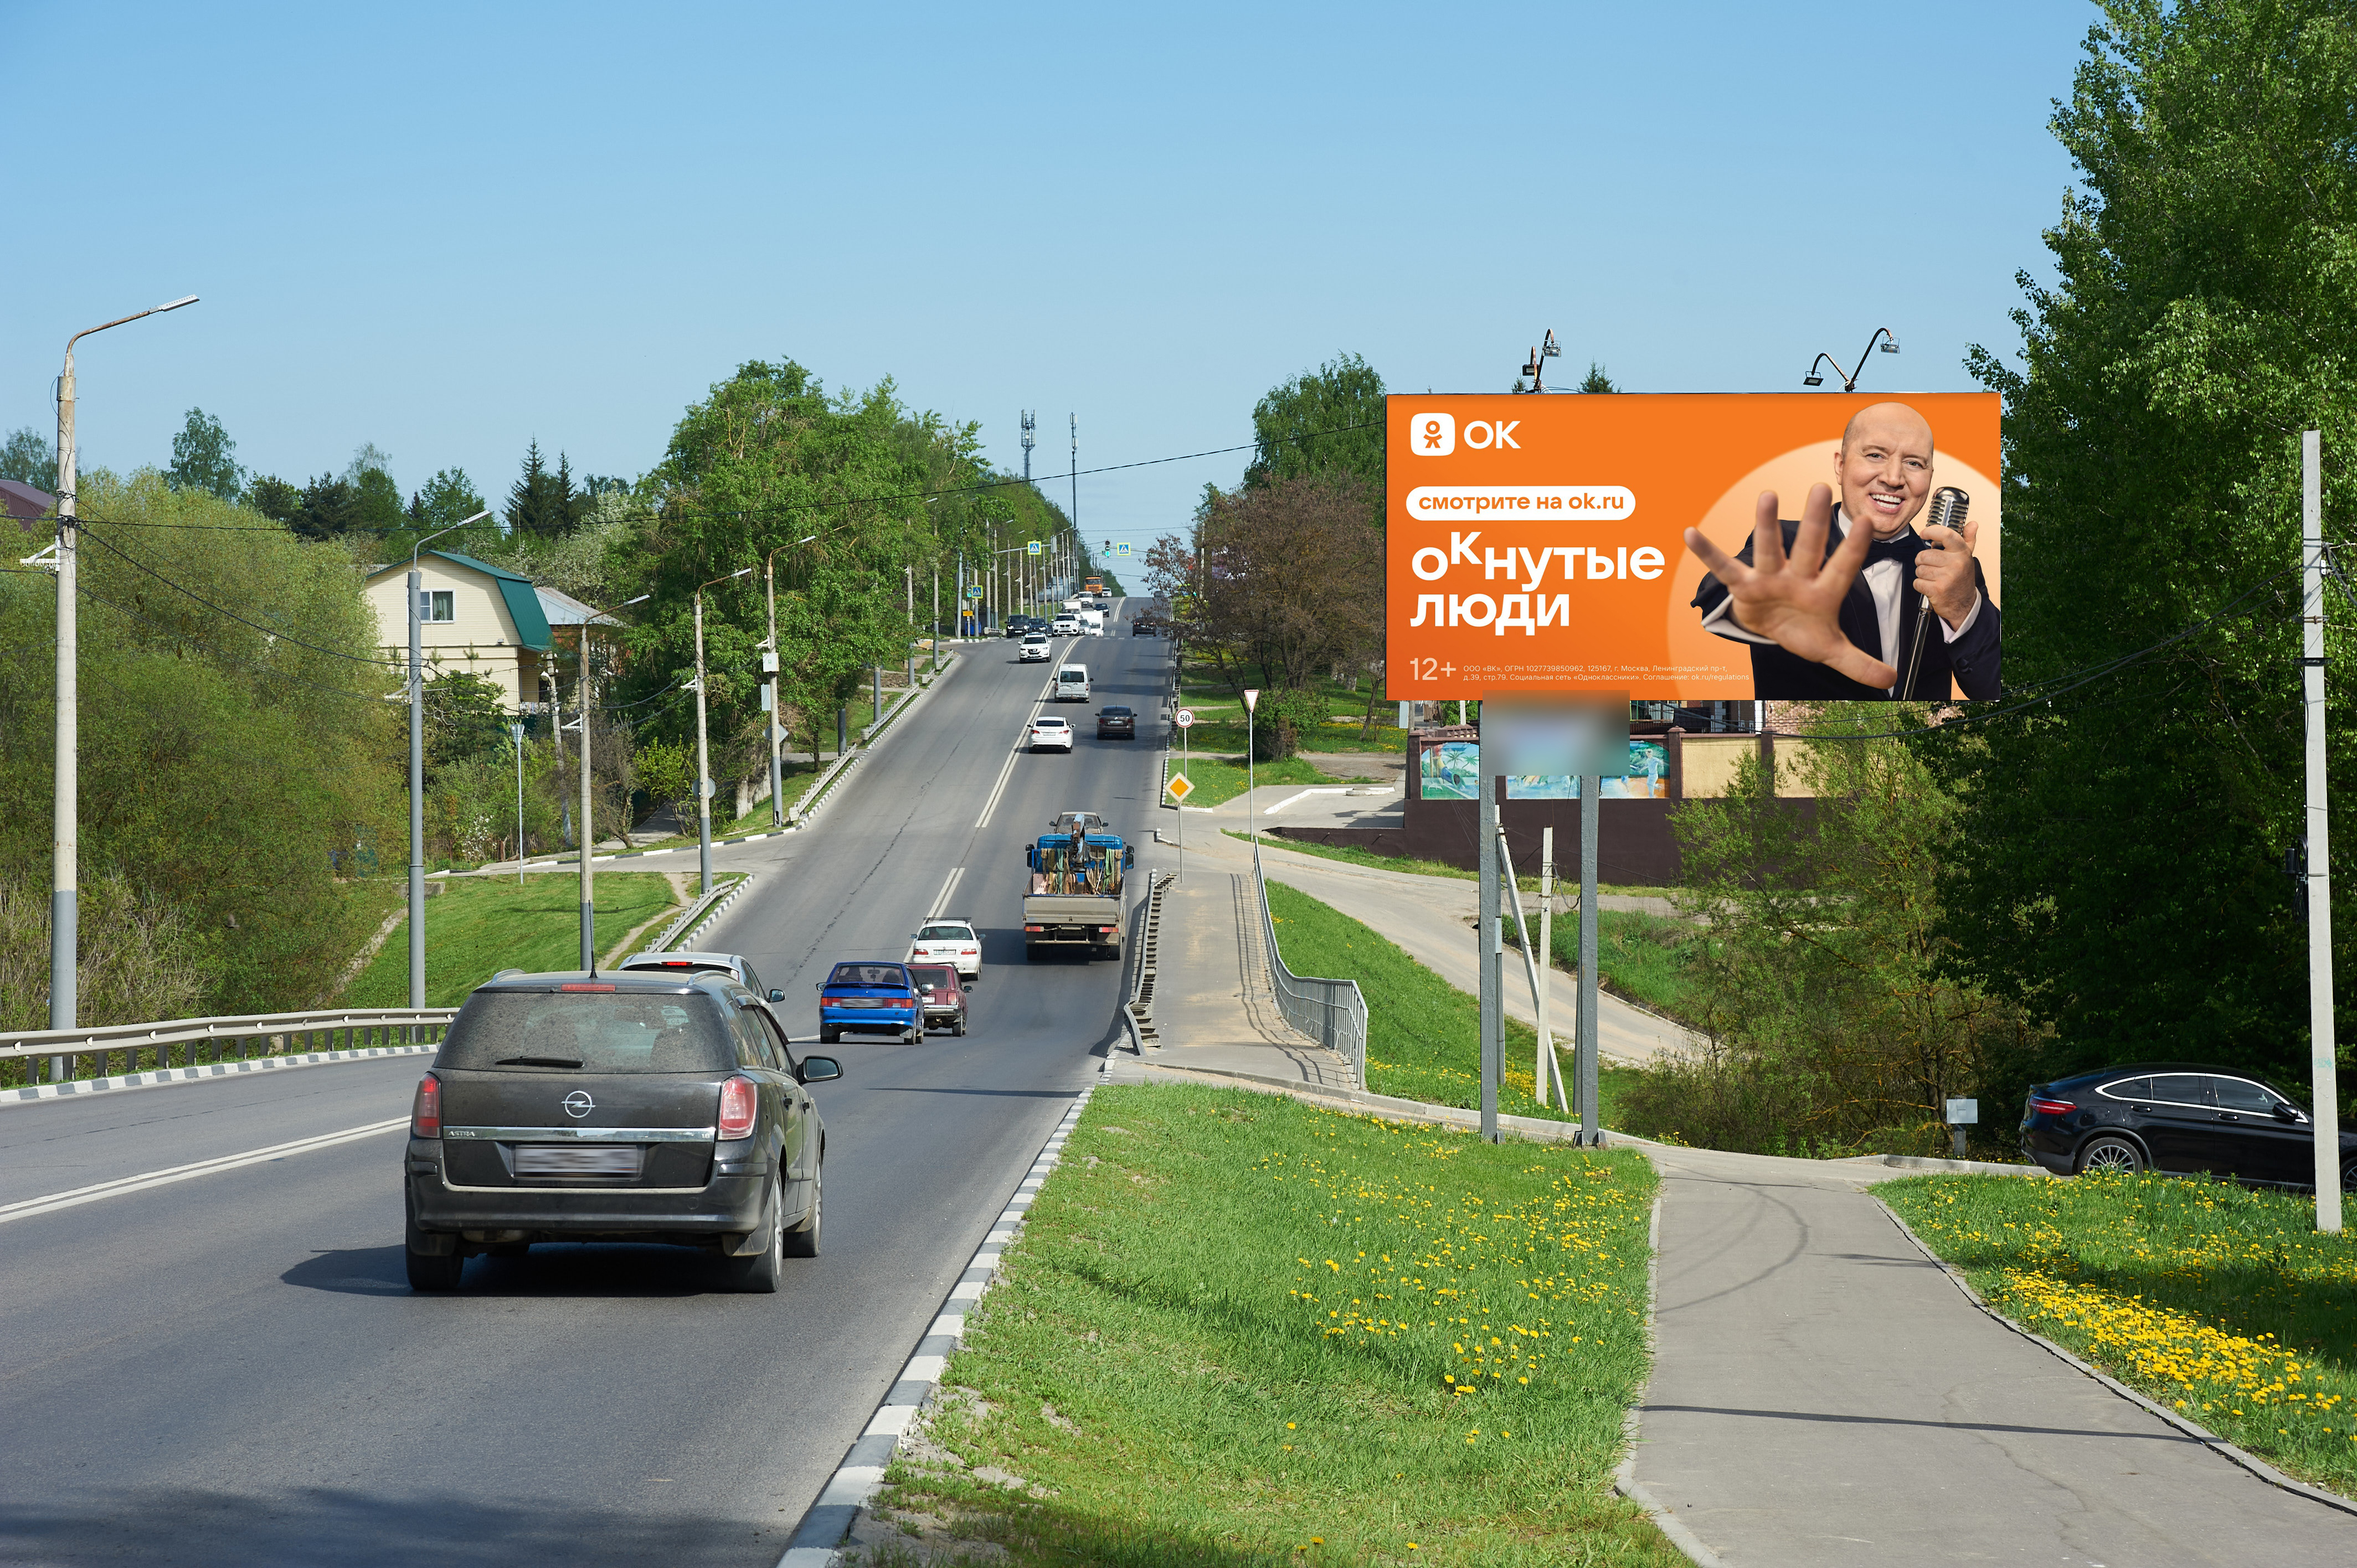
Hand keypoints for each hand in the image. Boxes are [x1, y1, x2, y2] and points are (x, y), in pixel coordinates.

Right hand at [1685, 484, 1898, 688]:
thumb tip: (1890, 680)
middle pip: (1807, 548)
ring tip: (1767, 496)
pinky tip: (1691, 533)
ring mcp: (1770, 578)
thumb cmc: (1804, 630)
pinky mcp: (1744, 585)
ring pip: (1769, 549)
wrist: (1773, 628)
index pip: (1842, 568)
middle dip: (1814, 522)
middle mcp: (1798, 578)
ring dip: (1766, 524)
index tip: (1868, 521)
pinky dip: (1707, 552)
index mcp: (1823, 591)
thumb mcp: (1830, 649)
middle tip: (1820, 488)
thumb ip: (1858, 663)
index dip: (1854, 548)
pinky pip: (1724, 568)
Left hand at [1913, 516, 1980, 628]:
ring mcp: (1947, 577)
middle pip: (1924, 555)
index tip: (1924, 533)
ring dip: (1922, 574)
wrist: (1964, 604)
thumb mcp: (1966, 557)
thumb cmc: (1961, 578)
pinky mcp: (1937, 589)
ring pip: (1919, 569)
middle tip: (1932, 566)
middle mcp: (1956, 563)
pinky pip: (1917, 582)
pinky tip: (1931, 586)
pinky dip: (1920, 585)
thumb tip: (1973, 524)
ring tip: (1934, 577)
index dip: (1931, 531)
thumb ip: (1968, 539)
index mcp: (1962, 552)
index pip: (1946, 534)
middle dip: (1923, 561)